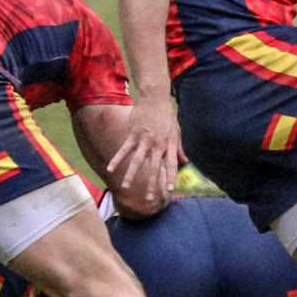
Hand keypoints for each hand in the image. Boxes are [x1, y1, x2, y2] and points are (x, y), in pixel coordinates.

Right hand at [107, 92, 182, 206]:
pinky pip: (124, 150)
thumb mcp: (176, 131)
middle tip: (150, 199)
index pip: (172, 164)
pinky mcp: (133, 134)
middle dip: (152, 184)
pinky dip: (117, 160)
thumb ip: (179, 148)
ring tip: (126, 188)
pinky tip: (111, 170)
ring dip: (131, 176)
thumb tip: (185, 162)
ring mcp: (144, 140)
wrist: (154, 97)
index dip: (172, 177)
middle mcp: (157, 144)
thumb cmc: (166, 115)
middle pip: (154, 167)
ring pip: (137, 161)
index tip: (170, 190)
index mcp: (169, 143)